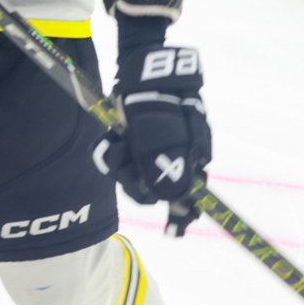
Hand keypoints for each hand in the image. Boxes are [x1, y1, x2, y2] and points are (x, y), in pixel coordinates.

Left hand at [93, 45, 211, 235]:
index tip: (173, 233)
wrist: (145, 72)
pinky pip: (120, 158)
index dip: (180, 216)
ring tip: (119, 141)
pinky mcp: (133, 141)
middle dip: (133, 179)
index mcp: (189, 162)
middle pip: (151, 190)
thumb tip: (171, 200)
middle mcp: (172, 159)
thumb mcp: (168, 138)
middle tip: (126, 158)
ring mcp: (151, 151)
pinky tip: (114, 136)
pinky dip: (114, 150)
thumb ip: (169, 170)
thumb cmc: (162, 104)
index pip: (188, 198)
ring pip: (132, 175)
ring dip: (121, 161)